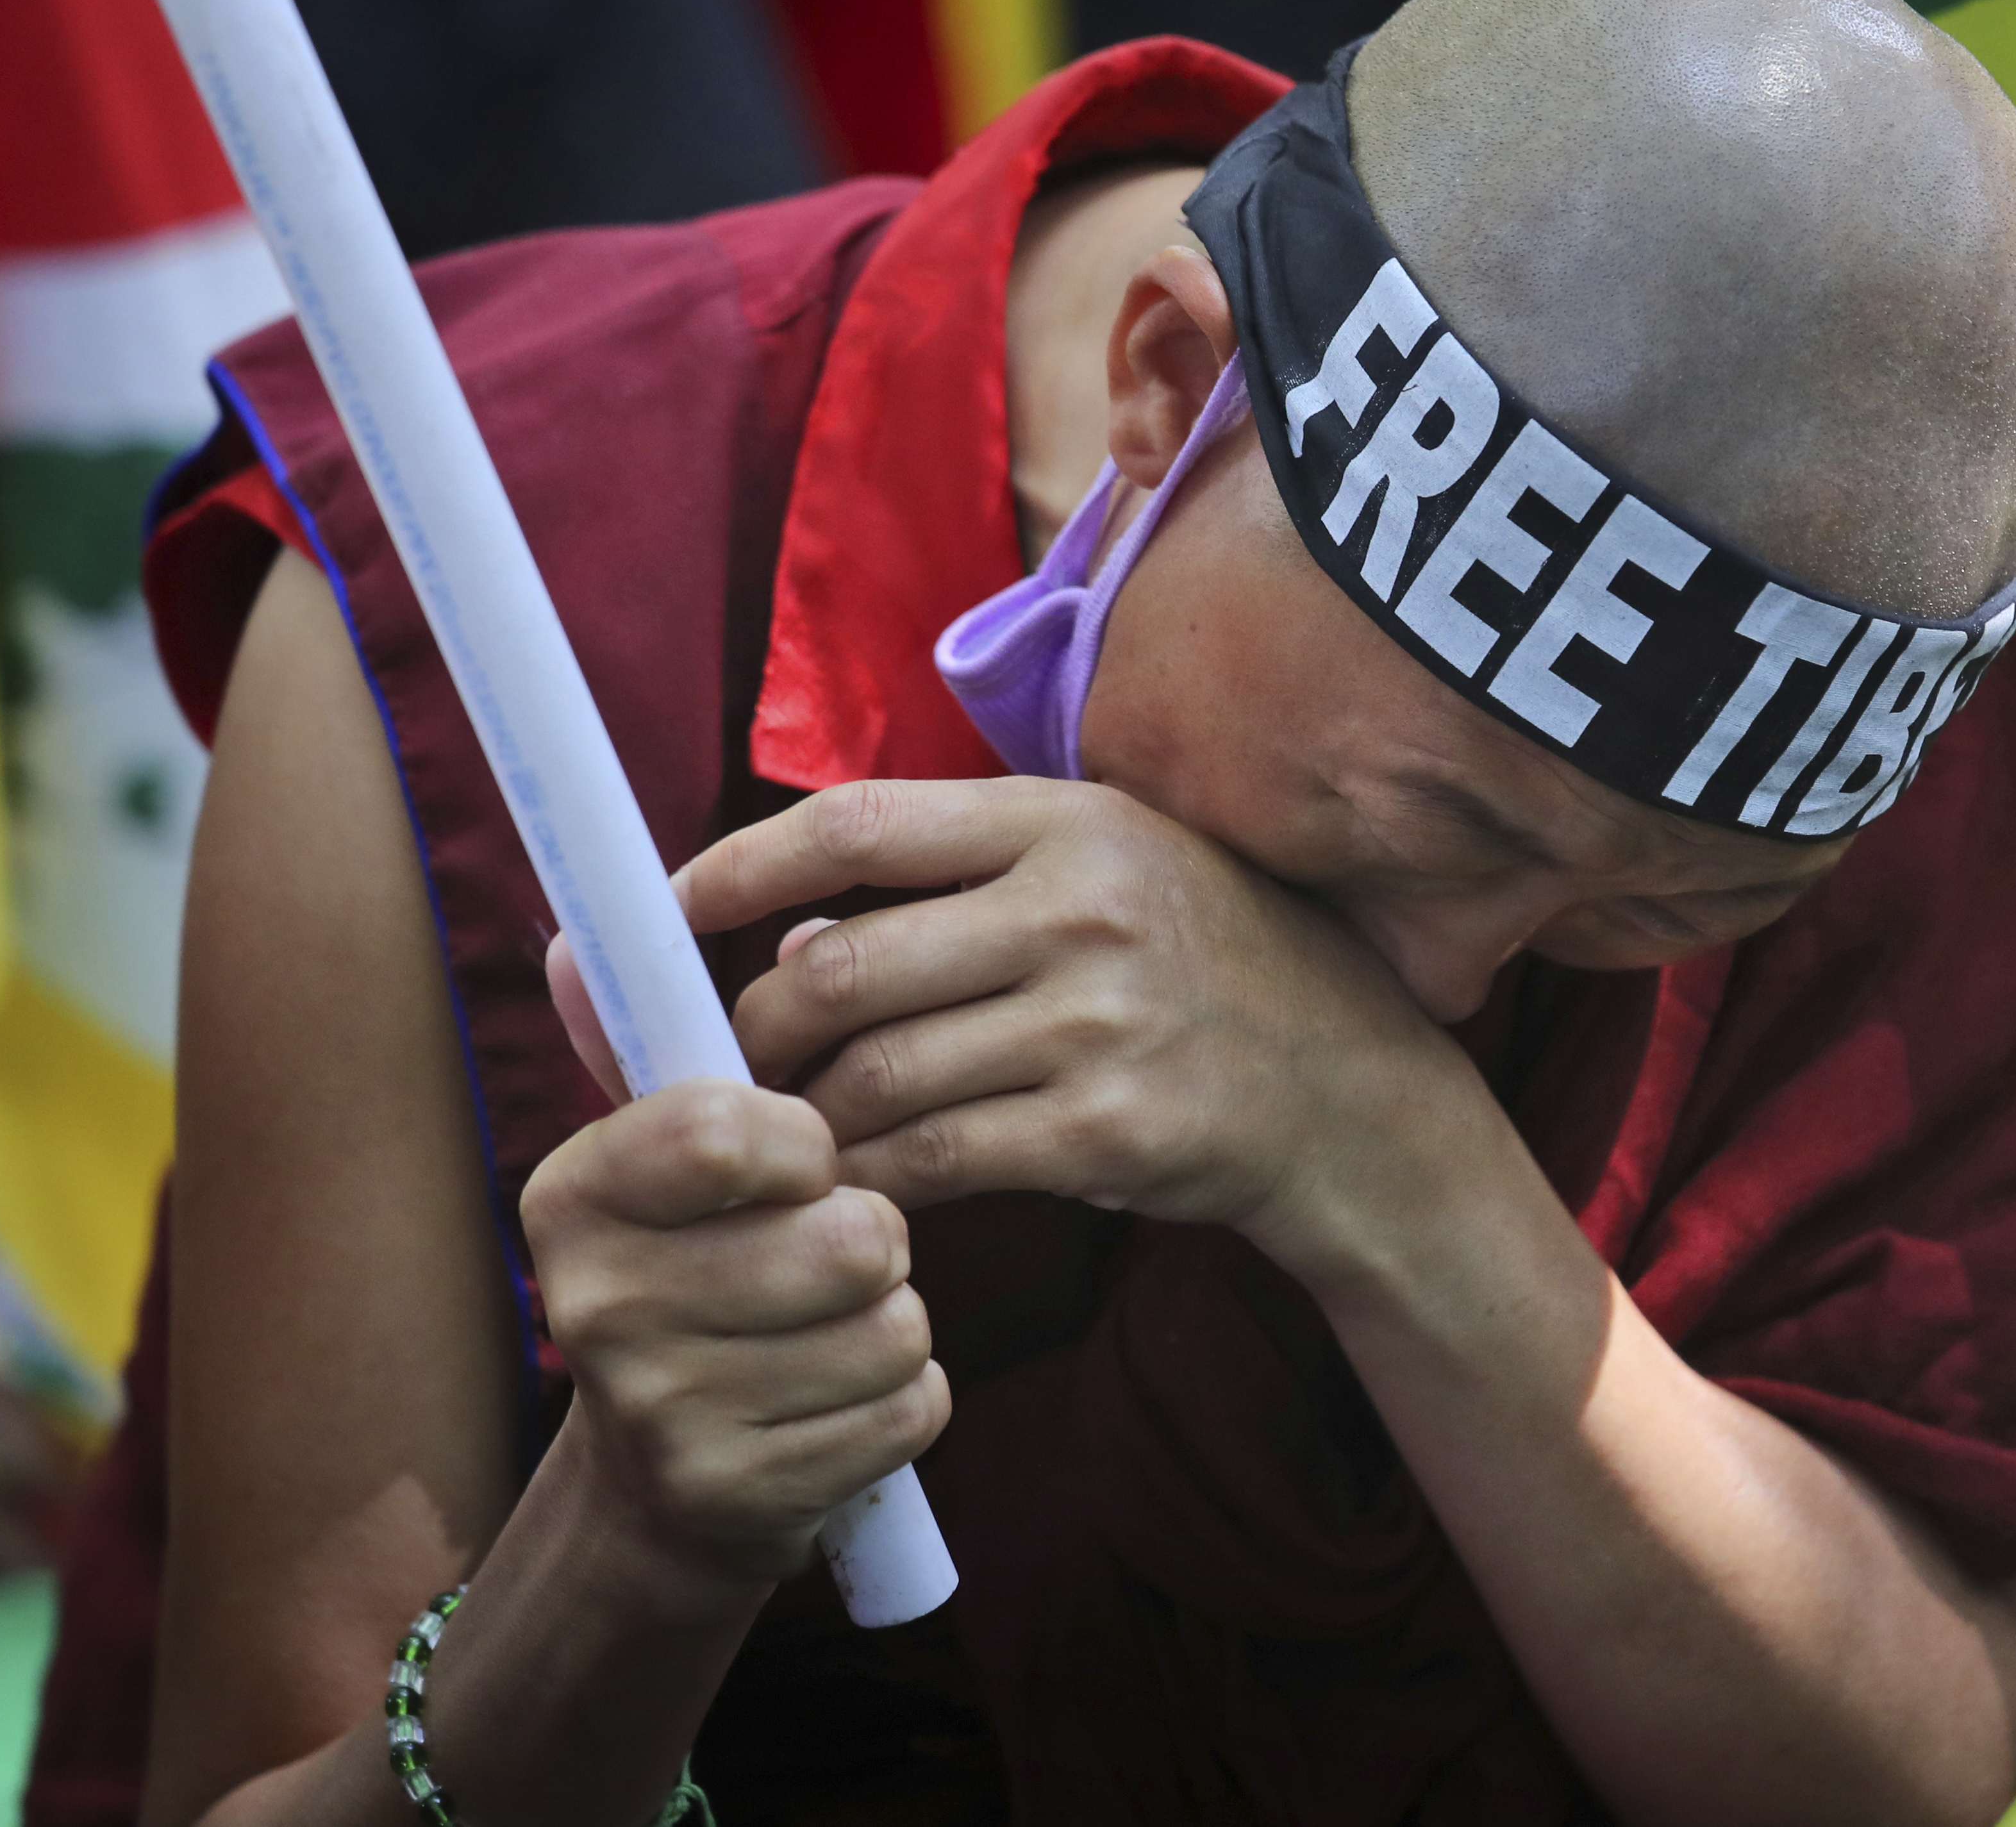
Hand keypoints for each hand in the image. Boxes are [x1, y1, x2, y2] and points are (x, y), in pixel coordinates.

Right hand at [517, 1079, 948, 1585]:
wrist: (664, 1485)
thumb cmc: (699, 1274)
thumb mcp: (664, 1165)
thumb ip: (657, 1051)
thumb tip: (572, 943)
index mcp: (572, 1194)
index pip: (727, 1128)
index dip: (808, 1139)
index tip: (801, 1158)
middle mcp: (595, 1305)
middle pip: (850, 1235)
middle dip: (875, 1239)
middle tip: (826, 1257)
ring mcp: (661, 1414)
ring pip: (893, 1323)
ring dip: (894, 1321)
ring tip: (830, 1330)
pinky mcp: (740, 1497)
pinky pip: (909, 1409)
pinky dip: (901, 1402)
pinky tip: (835, 1404)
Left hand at [675, 778, 1499, 1285]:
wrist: (1350, 1088)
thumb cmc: (1201, 967)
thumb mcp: (1109, 869)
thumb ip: (962, 885)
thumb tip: (791, 940)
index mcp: (1063, 822)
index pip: (853, 824)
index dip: (734, 867)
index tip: (665, 909)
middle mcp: (1079, 909)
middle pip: (838, 971)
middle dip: (754, 1035)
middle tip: (728, 1069)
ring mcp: (1097, 1023)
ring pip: (873, 1078)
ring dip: (803, 1123)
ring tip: (785, 1141)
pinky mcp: (1107, 1130)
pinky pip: (933, 1162)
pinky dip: (871, 1184)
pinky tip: (859, 1193)